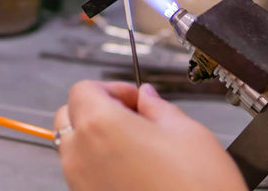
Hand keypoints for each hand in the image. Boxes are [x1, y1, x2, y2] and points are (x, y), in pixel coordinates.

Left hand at [54, 80, 247, 190]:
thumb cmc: (197, 188)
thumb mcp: (185, 131)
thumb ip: (157, 106)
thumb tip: (147, 96)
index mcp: (100, 125)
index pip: (83, 89)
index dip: (111, 88)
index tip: (134, 98)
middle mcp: (81, 155)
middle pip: (70, 115)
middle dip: (97, 108)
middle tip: (132, 115)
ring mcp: (80, 183)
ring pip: (73, 145)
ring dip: (95, 135)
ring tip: (133, 143)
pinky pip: (82, 172)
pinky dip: (97, 162)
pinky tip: (131, 166)